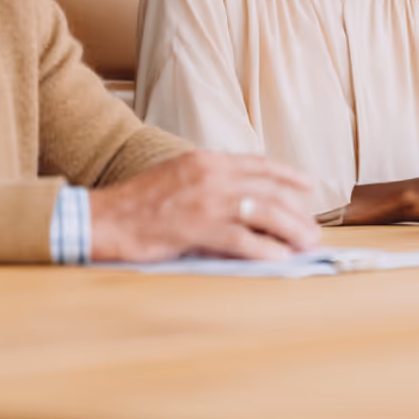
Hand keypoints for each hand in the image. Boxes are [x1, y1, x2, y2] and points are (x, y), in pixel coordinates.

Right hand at [89, 151, 321, 261]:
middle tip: (313, 229)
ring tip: (306, 245)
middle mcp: (212, 175)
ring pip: (265, 213)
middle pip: (269, 190)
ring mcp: (206, 202)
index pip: (259, 164)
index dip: (288, 175)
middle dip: (297, 211)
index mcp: (207, 159)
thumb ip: (210, 179)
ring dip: (291, 230)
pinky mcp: (198, 230)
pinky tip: (281, 259)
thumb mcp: (178, 174)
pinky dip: (267, 250)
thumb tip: (244, 195)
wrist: (105, 217)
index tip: (308, 185)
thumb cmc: (139, 201)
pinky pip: (244, 240)